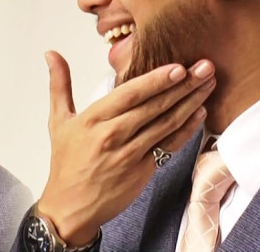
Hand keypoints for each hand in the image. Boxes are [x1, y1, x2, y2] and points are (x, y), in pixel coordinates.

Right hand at [37, 51, 214, 245]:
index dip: (156, 80)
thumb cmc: (65, 162)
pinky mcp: (143, 171)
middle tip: (205, 68)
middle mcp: (113, 135)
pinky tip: (200, 113)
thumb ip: (59, 84)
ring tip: (208, 84)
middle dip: (182, 86)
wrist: (70, 207)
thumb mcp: (58, 120)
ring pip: (166, 124)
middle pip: (154, 106)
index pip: (130, 94)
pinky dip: (186, 129)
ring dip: (190, 103)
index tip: (178, 67)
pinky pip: (169, 146)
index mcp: (93, 119)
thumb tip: (51, 54)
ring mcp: (130, 154)